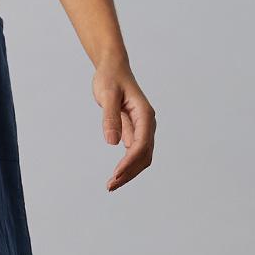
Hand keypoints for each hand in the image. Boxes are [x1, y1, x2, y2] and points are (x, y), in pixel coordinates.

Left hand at [94, 61, 154, 189]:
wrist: (113, 68)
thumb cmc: (110, 78)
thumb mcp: (107, 95)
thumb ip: (110, 117)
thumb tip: (112, 143)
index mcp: (144, 114)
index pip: (141, 144)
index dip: (129, 162)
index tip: (115, 174)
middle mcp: (147, 123)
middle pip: (144, 155)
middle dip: (129, 172)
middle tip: (110, 185)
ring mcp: (142, 128)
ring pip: (141, 156)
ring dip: (129, 172)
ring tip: (111, 184)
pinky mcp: (134, 130)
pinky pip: (135, 152)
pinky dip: (127, 165)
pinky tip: (116, 174)